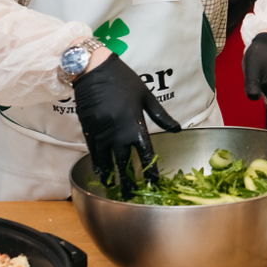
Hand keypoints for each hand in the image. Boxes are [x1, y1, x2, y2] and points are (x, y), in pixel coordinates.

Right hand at [73, 53, 180, 196]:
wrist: (94, 71)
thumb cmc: (124, 81)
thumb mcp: (146, 97)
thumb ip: (161, 116)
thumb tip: (178, 129)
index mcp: (135, 124)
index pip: (145, 154)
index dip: (150, 170)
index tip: (154, 183)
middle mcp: (118, 133)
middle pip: (124, 163)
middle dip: (128, 181)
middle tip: (131, 195)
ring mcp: (101, 133)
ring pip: (106, 161)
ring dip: (111, 176)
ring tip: (115, 190)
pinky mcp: (89, 131)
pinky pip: (94, 152)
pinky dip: (98, 164)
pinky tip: (101, 172)